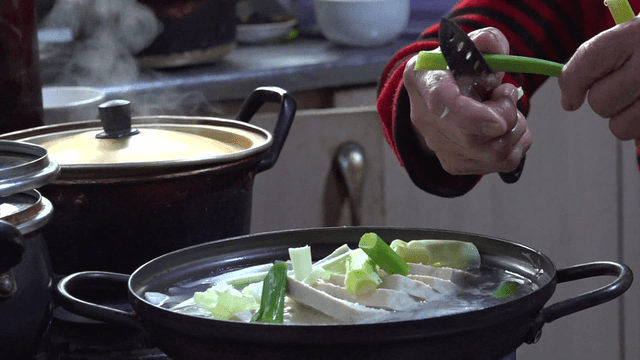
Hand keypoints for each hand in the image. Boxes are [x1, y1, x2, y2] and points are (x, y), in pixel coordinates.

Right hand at [403, 27, 530, 175]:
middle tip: (506, 94)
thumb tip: (497, 50)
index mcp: (423, 78)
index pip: (442, 104)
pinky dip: (516, 145)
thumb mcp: (471, 45)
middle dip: (507, 116)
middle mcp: (424, 118)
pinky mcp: (454, 164)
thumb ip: (487, 42)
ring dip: (515, 130)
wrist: (444, 90)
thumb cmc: (459, 66)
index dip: (472, 117)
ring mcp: (437, 146)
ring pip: (492, 154)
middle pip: (472, 138)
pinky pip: (500, 164)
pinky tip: (506, 128)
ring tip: (506, 111)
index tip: (499, 122)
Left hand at [559, 17, 639, 147]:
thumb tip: (570, 100)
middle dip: (606, 99)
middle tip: (626, 86)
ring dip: (627, 118)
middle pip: (600, 103)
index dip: (573, 83)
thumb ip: (601, 58)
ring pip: (620, 128)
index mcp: (636, 35)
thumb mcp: (635, 34)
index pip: (588, 60)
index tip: (571, 98)